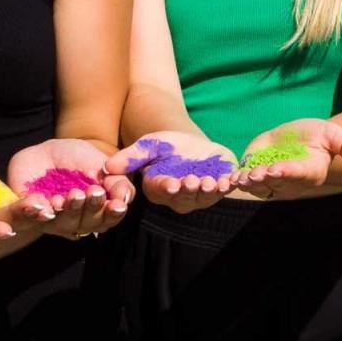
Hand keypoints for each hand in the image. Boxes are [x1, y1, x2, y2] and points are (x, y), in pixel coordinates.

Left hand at [8, 138, 130, 238]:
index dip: (113, 214)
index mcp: (97, 210)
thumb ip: (116, 182)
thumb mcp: (101, 164)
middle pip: (88, 225)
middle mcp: (77, 220)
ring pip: (65, 224)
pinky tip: (46, 204)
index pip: (108, 219)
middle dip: (92, 209)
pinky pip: (34, 219)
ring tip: (74, 194)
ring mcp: (54, 220)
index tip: (116, 204)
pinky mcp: (30, 215)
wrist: (45, 149)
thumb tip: (126, 198)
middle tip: (94, 192)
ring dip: (71, 211)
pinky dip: (41, 212)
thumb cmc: (77, 158)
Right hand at [107, 131, 237, 215]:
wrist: (189, 144)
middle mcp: (180, 196)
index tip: (172, 184)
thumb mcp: (147, 146)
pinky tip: (234, 180)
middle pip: (185, 196)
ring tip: (214, 182)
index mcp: (159, 187)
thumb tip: (107, 167)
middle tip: (194, 182)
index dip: (167, 187)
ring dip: (211, 191)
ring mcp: (201, 194)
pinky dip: (231, 185)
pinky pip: (226, 189)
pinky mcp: (220, 186)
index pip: (161, 190)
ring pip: (205, 197)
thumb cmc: (165, 146)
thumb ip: (130, 157)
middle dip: (190, 190)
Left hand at [232, 119, 341, 200]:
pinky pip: (247, 182)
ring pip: (260, 186)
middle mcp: (291, 181)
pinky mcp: (257, 174)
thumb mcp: (332, 134)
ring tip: (242, 177)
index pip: (297, 173)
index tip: (276, 169)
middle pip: (276, 183)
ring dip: (250, 183)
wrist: (300, 136)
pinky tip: (230, 179)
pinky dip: (238, 181)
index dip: (286, 172)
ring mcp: (272, 180)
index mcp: (310, 171)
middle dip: (265, 179)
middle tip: (255, 174)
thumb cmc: (319, 135)